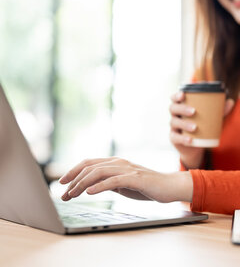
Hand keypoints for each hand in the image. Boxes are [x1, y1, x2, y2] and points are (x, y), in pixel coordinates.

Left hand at [59, 157, 192, 202]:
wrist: (168, 186)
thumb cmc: (145, 186)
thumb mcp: (122, 184)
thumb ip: (107, 182)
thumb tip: (89, 187)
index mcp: (114, 162)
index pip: (88, 163)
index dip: (73, 171)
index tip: (62, 182)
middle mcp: (118, 162)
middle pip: (89, 166)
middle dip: (73, 179)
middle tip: (63, 194)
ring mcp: (126, 168)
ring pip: (98, 172)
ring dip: (82, 184)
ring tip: (72, 194)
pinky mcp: (134, 178)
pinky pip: (113, 180)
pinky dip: (99, 186)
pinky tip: (89, 192)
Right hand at [169, 91, 234, 168]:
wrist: (195, 147)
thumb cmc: (202, 127)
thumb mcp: (210, 119)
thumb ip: (219, 111)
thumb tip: (231, 102)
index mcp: (181, 107)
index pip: (174, 98)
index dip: (176, 95)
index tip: (183, 94)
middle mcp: (175, 115)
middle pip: (173, 108)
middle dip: (182, 108)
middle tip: (194, 111)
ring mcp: (173, 127)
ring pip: (174, 122)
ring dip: (184, 124)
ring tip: (195, 127)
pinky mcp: (174, 139)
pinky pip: (176, 138)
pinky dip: (183, 139)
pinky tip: (190, 140)